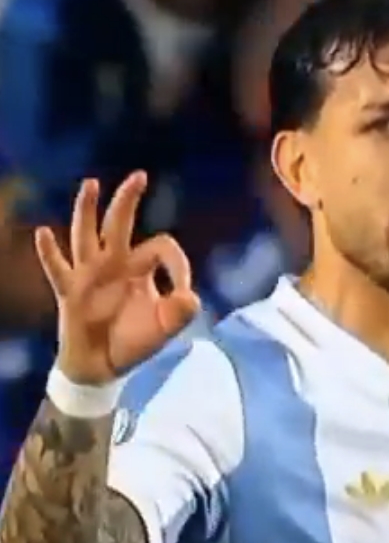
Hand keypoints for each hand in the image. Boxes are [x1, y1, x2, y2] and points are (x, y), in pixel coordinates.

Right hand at [35, 171, 200, 383]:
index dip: (177, 263)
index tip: (183, 292)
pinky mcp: (69, 291)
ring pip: (86, 235)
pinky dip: (50, 252)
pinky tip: (44, 233)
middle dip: (129, 200)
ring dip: (88, 210)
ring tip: (92, 184)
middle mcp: (114, 263)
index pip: (161, 246)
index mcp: (141, 268)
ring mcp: (89, 275)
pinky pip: (58, 268)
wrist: (103, 366)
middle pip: (120, 224)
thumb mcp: (165, 328)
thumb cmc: (134, 341)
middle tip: (141, 176)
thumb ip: (181, 312)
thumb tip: (190, 296)